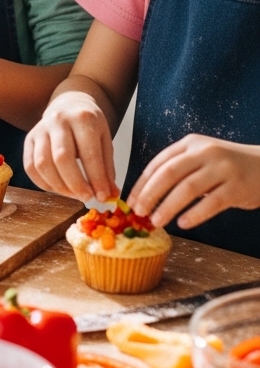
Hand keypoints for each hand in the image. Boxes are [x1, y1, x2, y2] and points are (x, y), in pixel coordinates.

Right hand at [24, 90, 116, 202]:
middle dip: (76, 184)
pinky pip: (30, 167)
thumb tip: (110, 195)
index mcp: (82, 118)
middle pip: (62, 158)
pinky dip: (43, 183)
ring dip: (59, 186)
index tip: (102, 196)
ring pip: (43, 164)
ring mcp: (40, 129)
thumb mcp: (104, 140)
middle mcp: (58, 121)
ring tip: (74, 194)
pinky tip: (58, 188)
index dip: (96, 179)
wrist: (68, 106)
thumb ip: (107, 168)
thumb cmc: (88, 125)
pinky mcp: (29, 139)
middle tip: (87, 198)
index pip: (89, 153)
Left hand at [128, 135, 259, 229]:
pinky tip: (184, 224)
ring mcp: (222, 168)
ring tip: (156, 221)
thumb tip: (146, 196)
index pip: (159, 163)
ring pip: (188, 188)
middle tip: (139, 213)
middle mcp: (205, 152)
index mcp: (191, 143)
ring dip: (168, 207)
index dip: (142, 183)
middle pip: (169, 173)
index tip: (130, 201)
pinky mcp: (236, 187)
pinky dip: (195, 214)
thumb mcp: (201, 158)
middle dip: (150, 194)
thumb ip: (178, 170)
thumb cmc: (227, 166)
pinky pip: (211, 202)